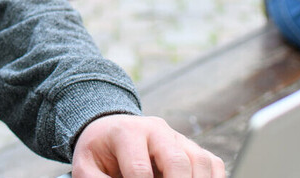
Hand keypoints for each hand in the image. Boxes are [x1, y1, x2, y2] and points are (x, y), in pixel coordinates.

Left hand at [71, 113, 223, 177]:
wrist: (110, 131)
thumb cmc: (99, 153)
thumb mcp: (86, 167)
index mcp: (127, 132)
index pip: (140, 169)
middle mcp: (157, 130)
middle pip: (178, 161)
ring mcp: (178, 138)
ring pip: (201, 161)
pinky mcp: (192, 148)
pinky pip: (213, 164)